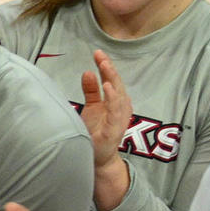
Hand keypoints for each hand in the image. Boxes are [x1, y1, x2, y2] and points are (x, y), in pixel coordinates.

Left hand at [80, 50, 133, 209]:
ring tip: (105, 66)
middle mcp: (120, 108)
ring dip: (112, 80)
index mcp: (115, 102)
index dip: (106, 66)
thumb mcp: (92, 108)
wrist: (97, 158)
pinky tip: (107, 88)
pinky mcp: (115, 130)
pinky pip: (116, 112)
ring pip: (118, 96)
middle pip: (117, 85)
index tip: (97, 52)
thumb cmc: (95, 131)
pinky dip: (113, 99)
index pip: (112, 80)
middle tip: (100, 55)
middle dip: (109, 69)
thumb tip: (88, 71)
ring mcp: (119, 119)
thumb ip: (92, 91)